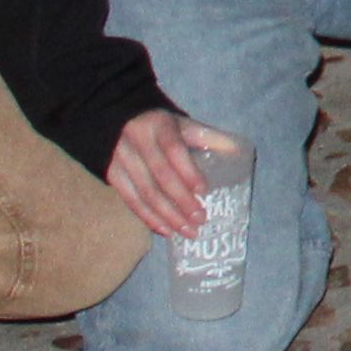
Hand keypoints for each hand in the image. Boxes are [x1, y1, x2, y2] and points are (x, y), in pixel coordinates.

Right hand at [108, 107, 227, 241]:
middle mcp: (137, 143)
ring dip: (166, 216)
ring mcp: (121, 160)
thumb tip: (239, 151)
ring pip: (143, 193)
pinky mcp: (111, 174)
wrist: (116, 119)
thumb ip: (209, 137)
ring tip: (187, 231)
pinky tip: (165, 230)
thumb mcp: (183, 124)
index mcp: (159, 127)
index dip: (188, 172)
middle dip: (180, 201)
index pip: (174, 151)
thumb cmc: (160, 125)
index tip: (203, 191)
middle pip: (159, 177)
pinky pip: (130, 200)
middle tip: (200, 220)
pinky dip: (148, 218)